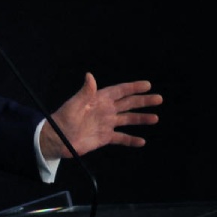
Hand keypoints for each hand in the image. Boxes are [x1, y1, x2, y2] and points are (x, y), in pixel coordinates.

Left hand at [39, 72, 162, 159]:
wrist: (57, 139)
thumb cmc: (63, 119)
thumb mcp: (74, 104)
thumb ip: (85, 92)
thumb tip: (89, 75)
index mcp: (99, 99)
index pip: (120, 91)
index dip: (133, 87)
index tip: (147, 85)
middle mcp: (106, 110)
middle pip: (128, 104)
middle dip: (143, 101)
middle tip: (158, 99)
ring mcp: (106, 124)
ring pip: (128, 120)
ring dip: (141, 119)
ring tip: (155, 118)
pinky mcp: (104, 137)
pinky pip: (121, 138)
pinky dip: (131, 140)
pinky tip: (141, 141)